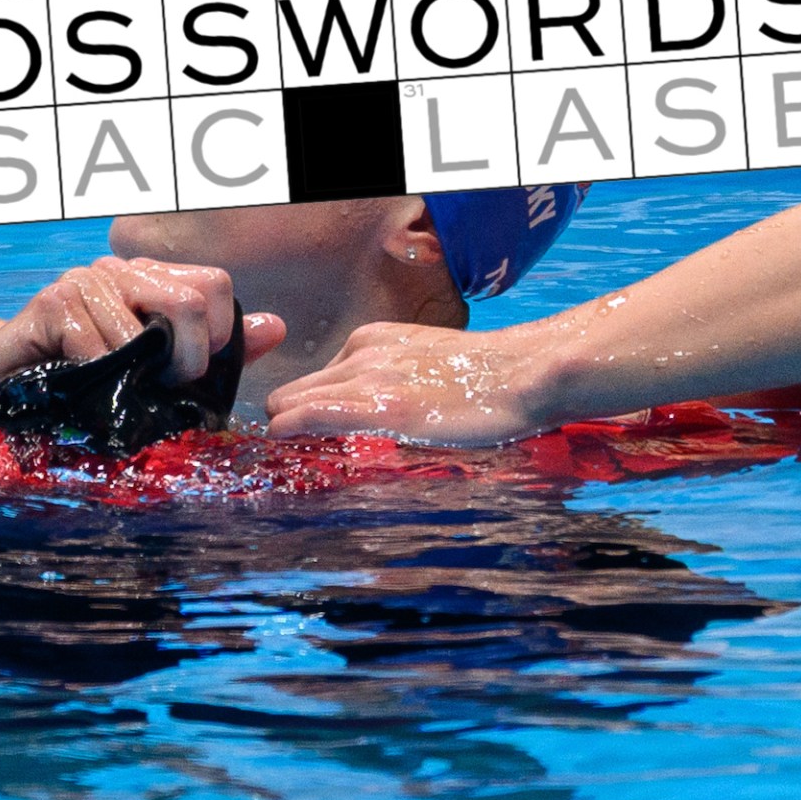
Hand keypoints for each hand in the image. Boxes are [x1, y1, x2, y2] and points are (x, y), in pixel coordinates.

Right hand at [0, 257, 284, 400]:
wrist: (12, 384)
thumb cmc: (90, 377)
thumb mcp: (161, 367)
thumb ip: (219, 347)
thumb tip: (276, 327)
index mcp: (153, 278)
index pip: (214, 285)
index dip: (215, 335)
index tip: (195, 370)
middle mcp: (121, 271)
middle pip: (187, 302)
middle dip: (186, 359)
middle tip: (166, 385)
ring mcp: (84, 281)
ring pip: (140, 334)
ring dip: (135, 378)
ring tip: (118, 389)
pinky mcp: (51, 303)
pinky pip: (97, 347)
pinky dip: (98, 379)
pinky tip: (85, 385)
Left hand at [263, 321, 552, 446]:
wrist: (520, 373)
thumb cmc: (482, 378)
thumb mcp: (420, 363)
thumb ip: (387, 380)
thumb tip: (367, 415)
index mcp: (370, 340)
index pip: (313, 379)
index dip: (301, 409)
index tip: (300, 435)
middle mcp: (360, 353)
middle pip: (294, 390)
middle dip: (286, 419)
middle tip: (287, 453)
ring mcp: (367, 377)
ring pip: (293, 403)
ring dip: (287, 428)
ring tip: (288, 458)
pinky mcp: (379, 407)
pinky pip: (312, 415)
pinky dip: (289, 429)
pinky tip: (280, 441)